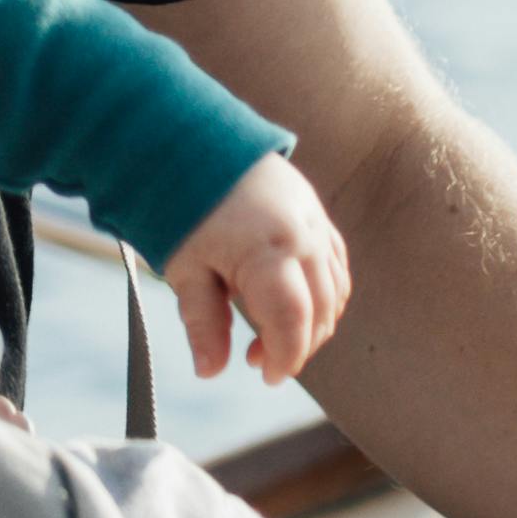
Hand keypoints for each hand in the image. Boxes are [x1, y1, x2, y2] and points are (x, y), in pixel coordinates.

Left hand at [165, 151, 354, 393]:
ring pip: (336, 289)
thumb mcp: (184, 268)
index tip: (265, 377)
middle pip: (321, 310)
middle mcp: (303, 235)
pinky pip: (334, 262)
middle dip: (297, 345)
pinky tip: (295, 304)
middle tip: (259, 360)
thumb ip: (203, 322)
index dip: (286, 358)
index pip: (294, 321)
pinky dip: (324, 292)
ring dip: (314, 321)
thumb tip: (211, 371)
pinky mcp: (315, 211)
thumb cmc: (181, 204)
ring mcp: (315, 220)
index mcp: (269, 250)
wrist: (190, 139)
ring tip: (272, 336)